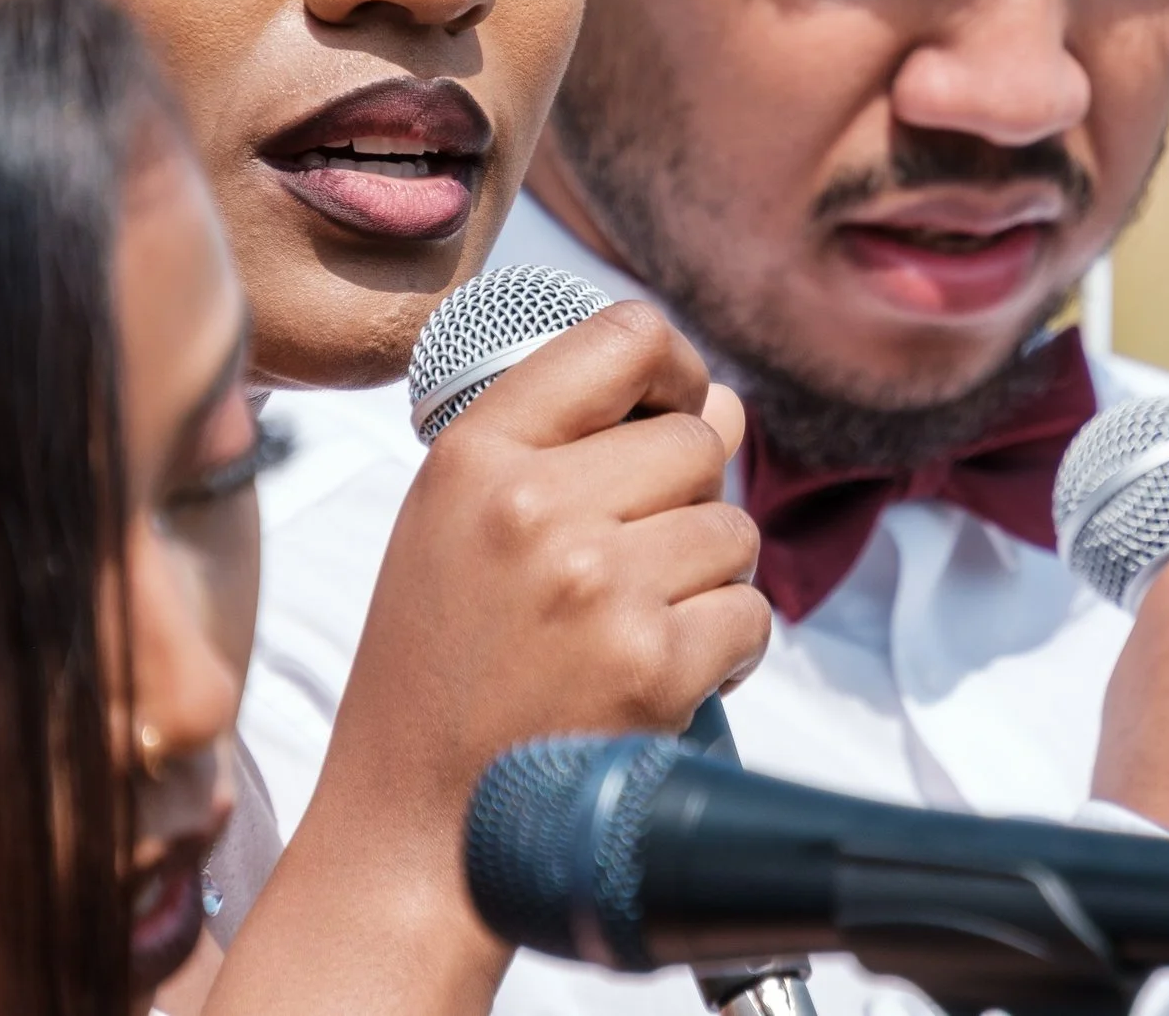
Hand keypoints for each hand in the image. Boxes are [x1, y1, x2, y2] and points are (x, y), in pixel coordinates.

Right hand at [211, 301, 767, 1013]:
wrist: (418, 829)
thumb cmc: (438, 674)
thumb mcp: (458, 530)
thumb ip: (576, 448)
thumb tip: (721, 402)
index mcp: (477, 456)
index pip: (624, 338)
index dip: (674, 368)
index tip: (676, 408)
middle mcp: (536, 506)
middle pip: (697, 442)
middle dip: (686, 501)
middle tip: (627, 568)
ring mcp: (599, 585)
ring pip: (733, 530)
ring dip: (705, 581)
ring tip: (625, 631)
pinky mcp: (654, 664)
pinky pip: (750, 615)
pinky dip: (722, 652)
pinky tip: (654, 680)